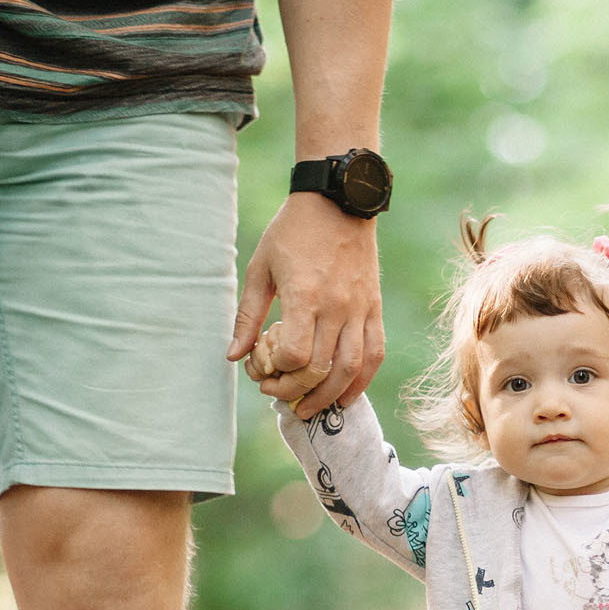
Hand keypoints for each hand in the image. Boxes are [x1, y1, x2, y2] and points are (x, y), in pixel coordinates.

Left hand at [228, 192, 383, 419]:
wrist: (338, 201)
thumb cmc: (292, 232)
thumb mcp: (260, 268)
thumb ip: (247, 315)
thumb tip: (234, 355)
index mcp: (305, 295)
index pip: (296, 355)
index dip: (278, 373)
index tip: (263, 371)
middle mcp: (336, 306)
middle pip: (321, 369)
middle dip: (297, 392)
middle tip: (280, 396)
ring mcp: (359, 309)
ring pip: (352, 369)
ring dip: (330, 396)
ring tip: (312, 408)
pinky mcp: (373, 308)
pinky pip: (374, 353)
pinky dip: (362, 381)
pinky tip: (346, 396)